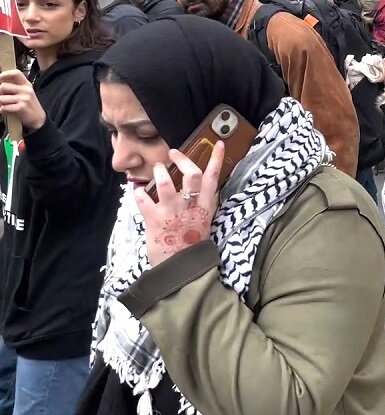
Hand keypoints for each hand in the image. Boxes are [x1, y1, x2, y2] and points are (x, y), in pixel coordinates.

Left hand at [0, 70, 45, 130]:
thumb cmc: (28, 105)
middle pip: (3, 86)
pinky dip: (2, 110)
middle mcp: (26, 90)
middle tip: (2, 98)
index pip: (16, 73)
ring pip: (1, 98)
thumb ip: (14, 87)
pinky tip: (7, 111)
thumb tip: (1, 83)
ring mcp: (24, 98)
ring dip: (0, 103)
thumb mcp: (25, 93)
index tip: (0, 78)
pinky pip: (4, 107)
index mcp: (26, 84)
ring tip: (5, 106)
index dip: (5, 74)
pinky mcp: (21, 107)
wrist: (38, 118)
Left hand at [136, 143, 223, 266]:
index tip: (218, 144)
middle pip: (192, 175)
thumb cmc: (192, 250)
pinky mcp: (154, 219)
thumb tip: (196, 195)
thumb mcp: (203, 225)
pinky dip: (138, 194)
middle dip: (183, 160)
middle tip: (174, 152)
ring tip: (157, 168)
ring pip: (166, 183)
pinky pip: (143, 200)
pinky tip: (136, 191)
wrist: (180, 270)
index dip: (217, 159)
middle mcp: (190, 206)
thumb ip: (200, 208)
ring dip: (159, 173)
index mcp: (206, 208)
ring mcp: (172, 211)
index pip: (214, 178)